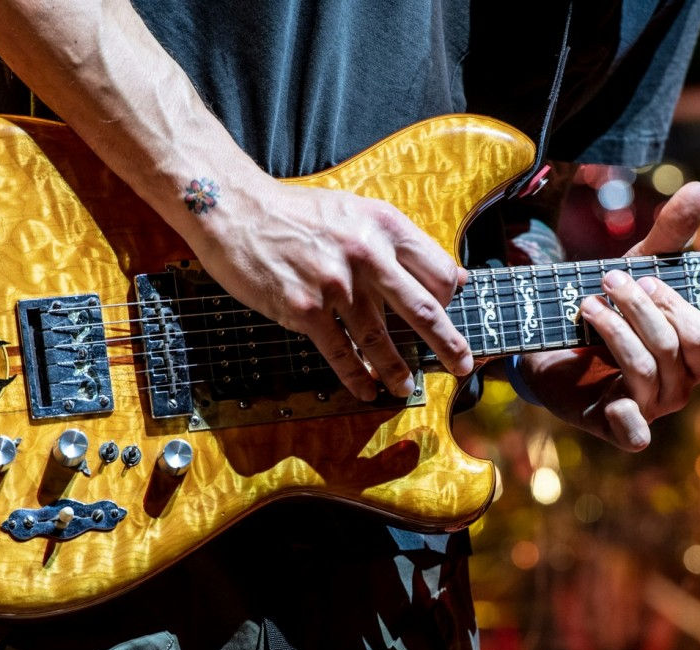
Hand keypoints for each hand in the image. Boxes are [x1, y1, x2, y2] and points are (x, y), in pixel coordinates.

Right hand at [187, 177, 473, 400]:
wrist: (235, 210)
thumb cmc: (294, 213)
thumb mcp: (355, 211)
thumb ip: (396, 242)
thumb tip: (446, 276)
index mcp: (383, 226)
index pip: (436, 271)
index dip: (448, 297)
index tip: (446, 313)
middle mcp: (365, 254)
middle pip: (422, 309)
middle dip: (448, 344)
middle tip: (464, 366)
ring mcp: (335, 284)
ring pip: (380, 339)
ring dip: (397, 370)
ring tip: (405, 387)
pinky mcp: (304, 308)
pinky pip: (340, 352)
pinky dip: (356, 377)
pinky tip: (365, 390)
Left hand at [519, 181, 699, 449]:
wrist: (546, 346)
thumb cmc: (603, 311)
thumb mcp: (633, 273)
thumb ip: (667, 237)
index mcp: (689, 353)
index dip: (671, 305)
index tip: (634, 277)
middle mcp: (677, 384)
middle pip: (674, 351)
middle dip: (639, 312)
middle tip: (605, 283)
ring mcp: (647, 407)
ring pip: (646, 373)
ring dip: (614, 334)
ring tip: (585, 306)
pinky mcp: (611, 425)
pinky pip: (634, 434)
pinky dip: (627, 419)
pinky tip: (614, 403)